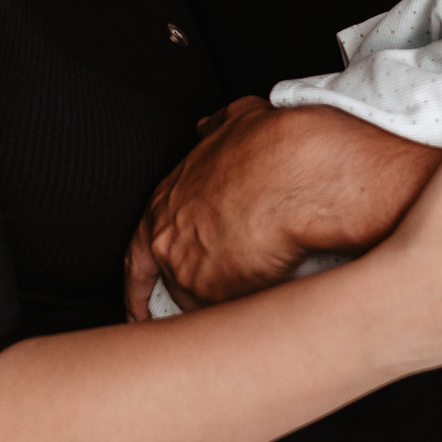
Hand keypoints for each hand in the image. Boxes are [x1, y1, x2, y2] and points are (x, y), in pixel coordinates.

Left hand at [124, 97, 439, 319]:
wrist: (303, 174)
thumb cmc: (277, 146)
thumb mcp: (238, 120)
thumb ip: (216, 128)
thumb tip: (208, 127)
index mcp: (166, 201)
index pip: (140, 247)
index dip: (141, 272)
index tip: (139, 291)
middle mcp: (168, 240)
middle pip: (164, 281)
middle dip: (174, 297)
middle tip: (174, 321)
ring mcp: (190, 272)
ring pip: (195, 302)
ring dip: (213, 306)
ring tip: (236, 315)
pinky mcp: (219, 297)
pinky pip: (224, 316)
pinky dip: (238, 318)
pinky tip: (254, 320)